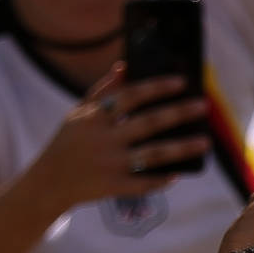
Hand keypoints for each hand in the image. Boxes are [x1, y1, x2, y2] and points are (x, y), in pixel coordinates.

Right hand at [31, 65, 210, 210]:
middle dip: (179, 113)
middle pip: (148, 123)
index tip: (182, 81)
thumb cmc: (68, 143)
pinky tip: (179, 174)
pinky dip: (161, 179)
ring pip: (153, 155)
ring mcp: (108, 164)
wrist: (47, 183)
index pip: (130, 96)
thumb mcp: (78, 114)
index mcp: (93, 117)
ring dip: (182, 148)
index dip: (157, 87)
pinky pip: (143, 183)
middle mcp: (102, 139)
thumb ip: (102, 90)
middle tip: (204, 106)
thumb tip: (125, 65)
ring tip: (205, 142)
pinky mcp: (112, 187)